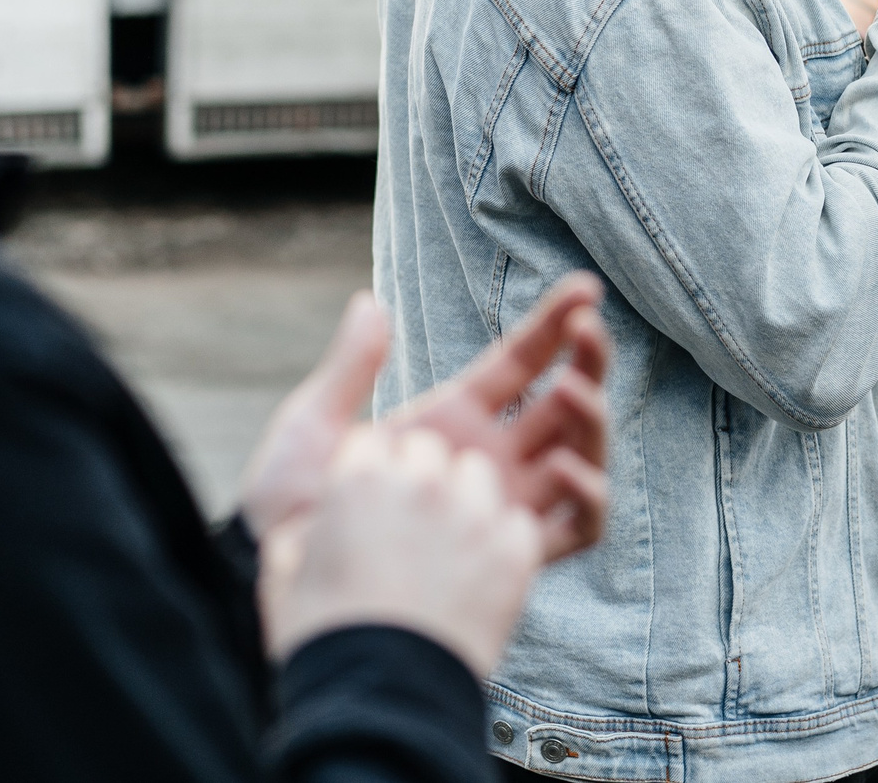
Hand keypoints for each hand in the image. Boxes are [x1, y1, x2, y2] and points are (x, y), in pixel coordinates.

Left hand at [240, 275, 612, 561]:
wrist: (287, 589)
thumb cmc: (290, 511)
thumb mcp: (312, 430)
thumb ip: (349, 369)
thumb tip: (369, 302)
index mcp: (454, 419)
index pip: (520, 362)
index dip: (554, 325)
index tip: (585, 290)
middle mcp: (490, 458)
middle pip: (563, 404)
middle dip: (588, 363)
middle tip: (588, 331)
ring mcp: (504, 505)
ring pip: (578, 455)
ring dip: (590, 420)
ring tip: (574, 391)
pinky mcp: (511, 554)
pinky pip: (576, 529)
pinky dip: (589, 499)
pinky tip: (570, 471)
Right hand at [260, 426, 544, 674]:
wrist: (383, 702)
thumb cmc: (327, 641)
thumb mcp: (283, 575)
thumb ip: (296, 534)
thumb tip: (303, 524)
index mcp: (359, 480)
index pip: (373, 442)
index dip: (370, 473)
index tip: (370, 503)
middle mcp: (421, 484)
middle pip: (430, 451)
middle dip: (420, 479)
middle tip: (411, 527)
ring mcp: (474, 514)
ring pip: (478, 474)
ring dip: (465, 499)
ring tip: (448, 548)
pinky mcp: (515, 549)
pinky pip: (516, 521)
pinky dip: (501, 541)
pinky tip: (478, 574)